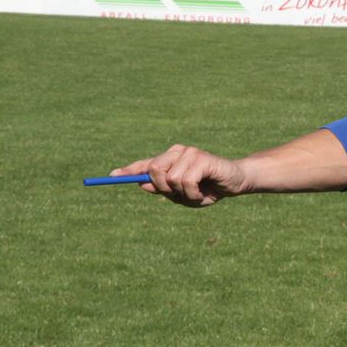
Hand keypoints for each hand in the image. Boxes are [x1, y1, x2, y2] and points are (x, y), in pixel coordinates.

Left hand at [111, 144, 247, 206]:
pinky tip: (203, 191)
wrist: (235, 183)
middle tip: (179, 194)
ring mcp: (190, 153)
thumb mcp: (182, 195)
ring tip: (197, 193)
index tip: (111, 175)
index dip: (129, 170)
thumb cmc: (208, 189)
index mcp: (171, 159)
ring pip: (170, 179)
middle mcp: (178, 152)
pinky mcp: (202, 158)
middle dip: (163, 188)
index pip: (146, 164)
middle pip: (153, 169)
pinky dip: (193, 193)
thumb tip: (142, 184)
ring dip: (183, 194)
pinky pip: (186, 181)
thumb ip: (163, 190)